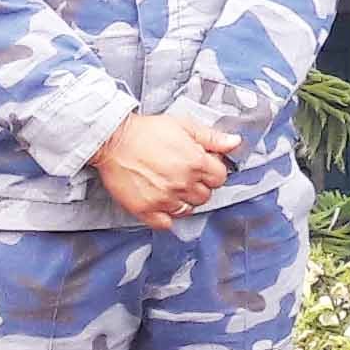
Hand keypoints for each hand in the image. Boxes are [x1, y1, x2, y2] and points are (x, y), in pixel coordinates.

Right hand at [92, 112, 237, 229]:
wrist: (114, 140)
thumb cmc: (148, 131)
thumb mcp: (184, 125)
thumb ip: (212, 137)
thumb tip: (235, 142)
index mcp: (196, 162)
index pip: (220, 178)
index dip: (213, 171)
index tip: (203, 167)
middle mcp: (182, 183)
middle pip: (205, 196)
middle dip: (200, 186)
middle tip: (186, 176)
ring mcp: (164, 198)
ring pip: (188, 210)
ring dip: (185, 200)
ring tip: (173, 187)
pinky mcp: (145, 209)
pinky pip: (166, 224)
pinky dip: (167, 217)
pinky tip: (163, 203)